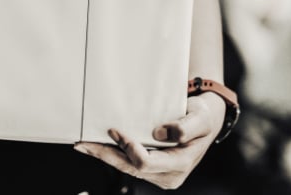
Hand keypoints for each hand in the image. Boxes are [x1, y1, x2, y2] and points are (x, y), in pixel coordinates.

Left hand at [74, 92, 225, 189]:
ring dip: (106, 156)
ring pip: (127, 168)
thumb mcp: (201, 117)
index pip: (145, 162)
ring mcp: (160, 175)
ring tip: (84, 145)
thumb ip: (185, 127)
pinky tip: (99, 147)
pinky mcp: (153, 169)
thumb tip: (160, 134)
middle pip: (130, 168)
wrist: (206, 120)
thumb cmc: (203, 116)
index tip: (115, 131)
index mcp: (180, 164)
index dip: (128, 148)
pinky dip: (113, 155)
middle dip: (106, 155)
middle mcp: (169, 175)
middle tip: (83, 143)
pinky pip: (129, 164)